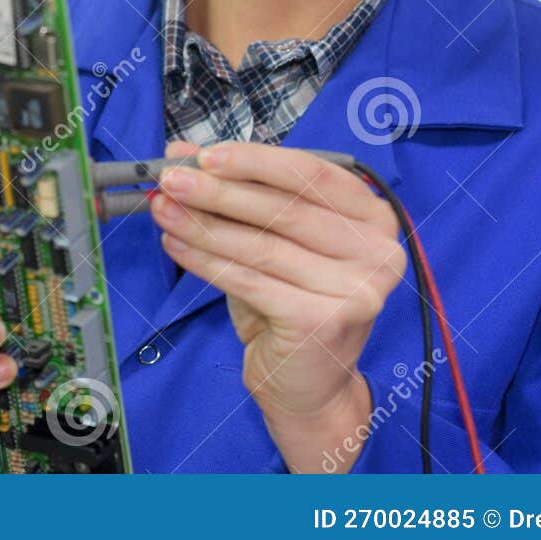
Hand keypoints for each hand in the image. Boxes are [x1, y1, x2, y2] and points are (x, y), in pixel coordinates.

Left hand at [150, 140, 404, 471]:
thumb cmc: (291, 303)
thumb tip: (182, 156)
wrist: (308, 385)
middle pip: (285, 208)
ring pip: (263, 245)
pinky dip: (206, 261)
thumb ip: (236, 193)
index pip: (311, 173)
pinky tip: (175, 245)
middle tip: (171, 179)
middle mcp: (378, 251)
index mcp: (372, 218)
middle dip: (219, 190)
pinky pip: (250, 281)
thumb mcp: (269, 239)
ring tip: (162, 209)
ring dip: (203, 224)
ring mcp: (357, 289)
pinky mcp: (325, 321)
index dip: (255, 160)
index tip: (204, 154)